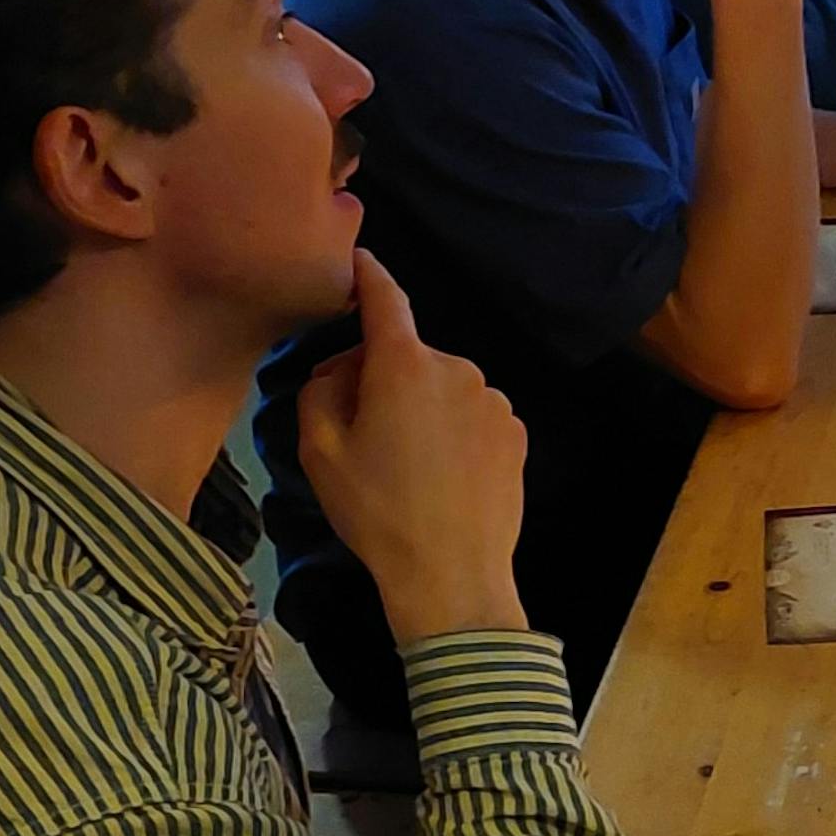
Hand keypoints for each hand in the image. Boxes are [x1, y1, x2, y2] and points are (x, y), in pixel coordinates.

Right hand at [294, 253, 530, 647]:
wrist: (452, 574)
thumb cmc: (377, 512)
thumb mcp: (320, 451)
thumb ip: (320, 390)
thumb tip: (343, 370)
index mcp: (404, 364)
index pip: (385, 298)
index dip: (368, 276)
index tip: (359, 260)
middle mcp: (456, 368)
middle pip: (408, 356)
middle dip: (382, 378)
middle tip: (362, 433)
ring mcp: (493, 400)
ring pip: (442, 389)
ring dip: (422, 408)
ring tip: (406, 467)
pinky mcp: (516, 432)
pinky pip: (472, 416)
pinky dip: (454, 431)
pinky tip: (443, 476)